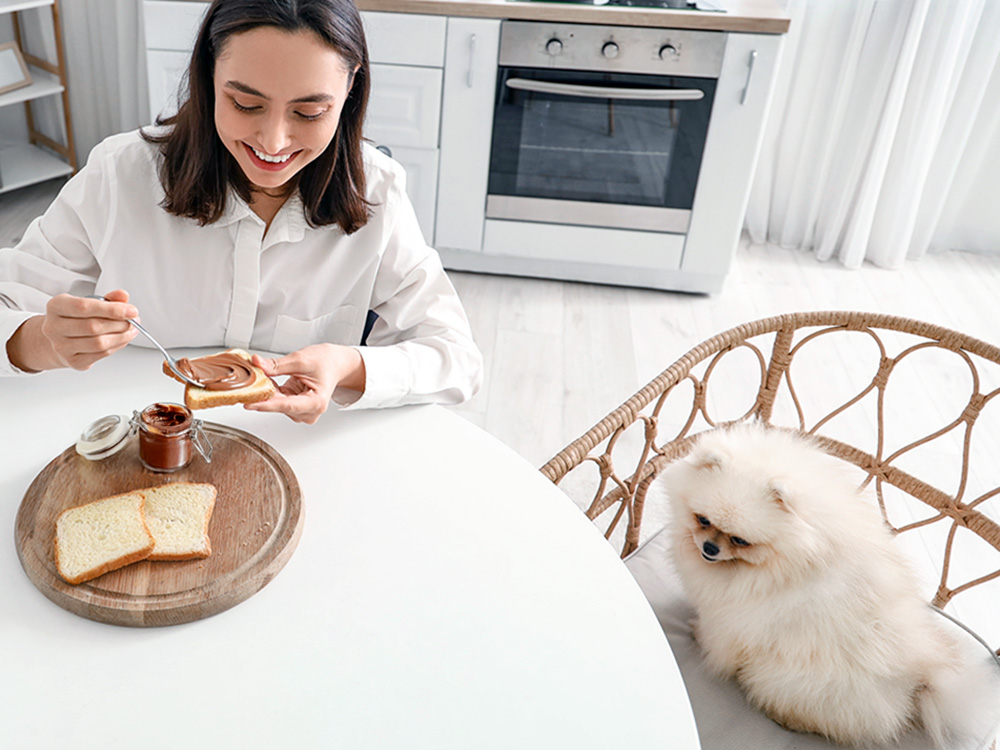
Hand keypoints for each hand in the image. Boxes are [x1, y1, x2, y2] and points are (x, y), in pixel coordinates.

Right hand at [7, 290, 138, 371]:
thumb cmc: (77, 318)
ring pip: (99, 343)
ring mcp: (61, 346)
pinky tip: (122, 339)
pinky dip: (117, 346)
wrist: (59, 339)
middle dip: (120, 324)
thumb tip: (122, 295)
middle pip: (93, 327)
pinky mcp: (72, 361)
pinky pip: (101, 355)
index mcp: (56, 306)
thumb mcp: (89, 302)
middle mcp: (53, 327)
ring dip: (122, 337)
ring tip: (131, 330)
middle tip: (134, 321)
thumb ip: (108, 299)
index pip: (84, 307)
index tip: (132, 311)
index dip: (112, 309)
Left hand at [246, 344, 365, 423]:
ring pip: (276, 404)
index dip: (265, 404)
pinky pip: (277, 400)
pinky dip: (271, 390)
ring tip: (264, 376)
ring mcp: (302, 411)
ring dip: (268, 391)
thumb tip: (257, 364)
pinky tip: (269, 380)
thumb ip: (276, 365)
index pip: (286, 405)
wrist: (335, 363)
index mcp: (316, 402)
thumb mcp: (301, 360)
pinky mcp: (295, 408)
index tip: (248, 403)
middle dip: (264, 393)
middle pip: (279, 406)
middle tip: (249, 379)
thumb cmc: (326, 362)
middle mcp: (310, 412)